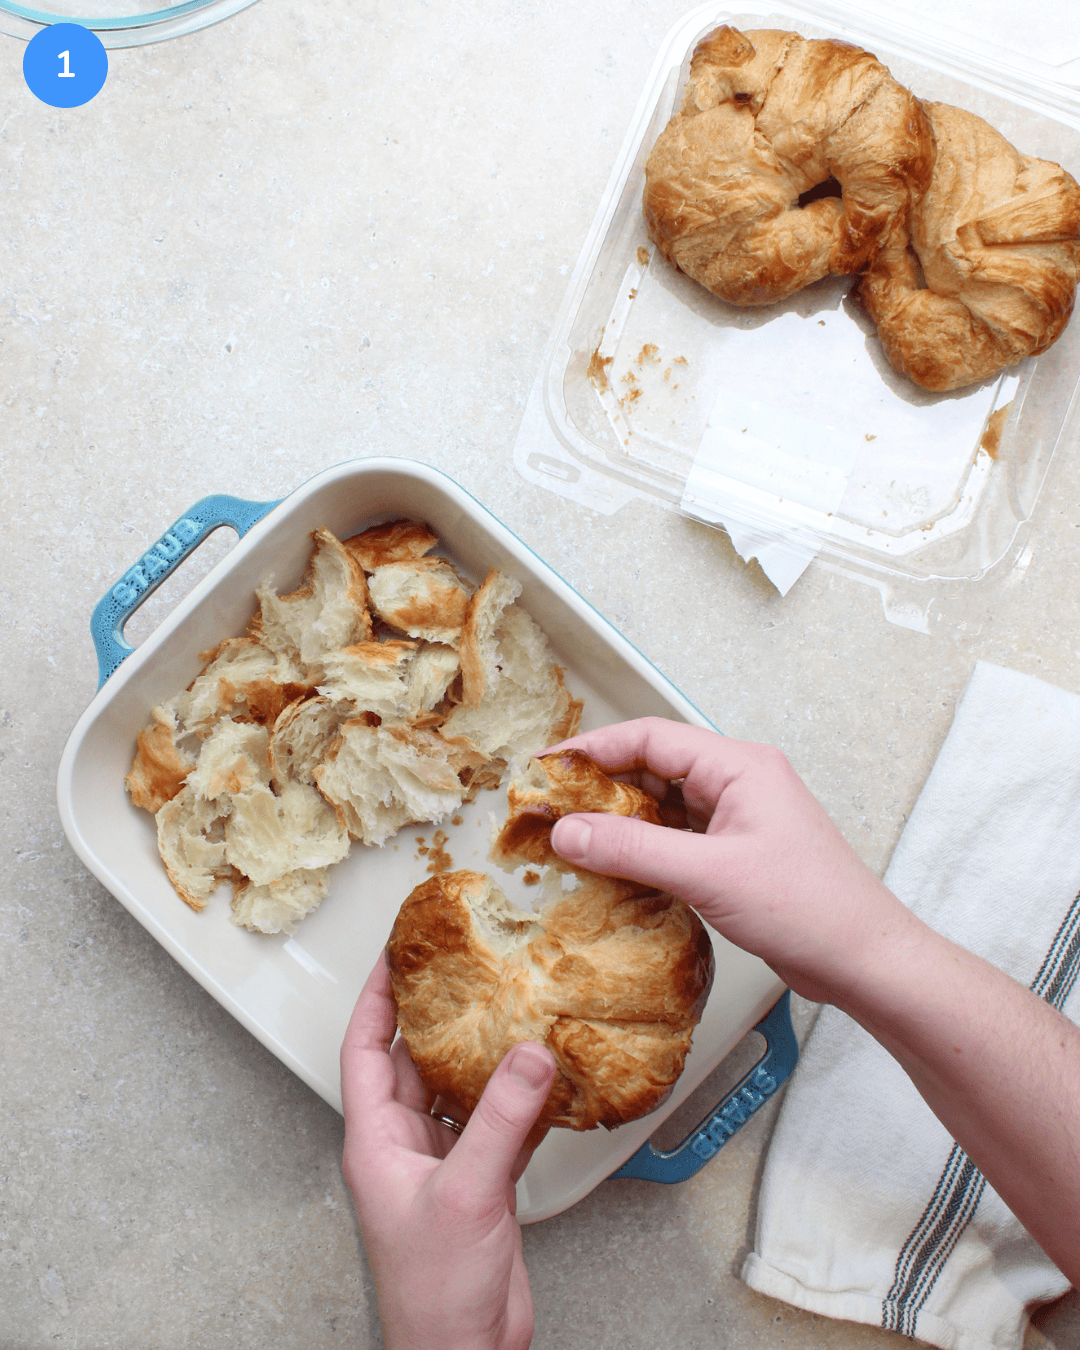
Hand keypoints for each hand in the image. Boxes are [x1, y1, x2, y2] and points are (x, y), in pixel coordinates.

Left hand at [340, 954, 556, 1349]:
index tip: (394, 954)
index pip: (364, 1050)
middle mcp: (404, 1147)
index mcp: (376, 1142)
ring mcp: (443, 1165)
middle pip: (414, 1062)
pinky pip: (497, 1124)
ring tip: (510, 1010)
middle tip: (465, 971)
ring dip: (483, 1056)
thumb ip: (500, 1119)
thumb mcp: (466, 1193)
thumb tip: (527, 1054)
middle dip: (439, 1017)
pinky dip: (519, 1099)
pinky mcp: (480, 1185)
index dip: (376, 998)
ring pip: (459, 1091)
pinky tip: (544, 1078)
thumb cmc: (432, 1295)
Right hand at [547, 717, 902, 1005]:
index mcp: (738, 766)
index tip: (546, 767)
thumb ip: (632, 851)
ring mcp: (738, 819)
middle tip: (548, 810)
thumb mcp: (708, 876)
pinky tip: (613, 869)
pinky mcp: (736, 854)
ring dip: (619, 821)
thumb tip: (565, 833)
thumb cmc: (807, 909)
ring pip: (663, 806)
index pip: (650, 737)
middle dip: (599, 787)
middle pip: (652, 768)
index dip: (592, 748)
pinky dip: (643, 849)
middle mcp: (737, 782)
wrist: (865, 961)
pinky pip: (677, 838)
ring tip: (570, 840)